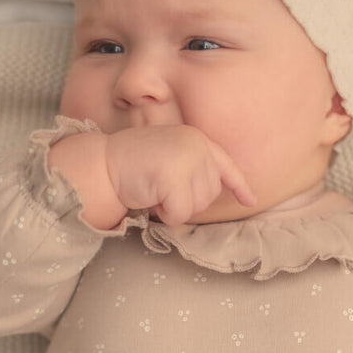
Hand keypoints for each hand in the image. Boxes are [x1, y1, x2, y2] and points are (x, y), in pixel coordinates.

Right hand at [105, 125, 255, 225]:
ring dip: (174, 207)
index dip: (239, 184)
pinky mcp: (174, 177)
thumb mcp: (168, 157)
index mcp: (195, 138)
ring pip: (197, 206)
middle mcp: (196, 145)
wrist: (102, 163)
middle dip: (186, 200)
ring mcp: (187, 159)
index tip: (250, 199)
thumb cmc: (131, 165)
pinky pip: (181, 214)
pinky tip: (149, 197)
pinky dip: (165, 214)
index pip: (225, 164)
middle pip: (210, 194)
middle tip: (160, 187)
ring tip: (153, 188)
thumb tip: (213, 191)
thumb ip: (191, 167)